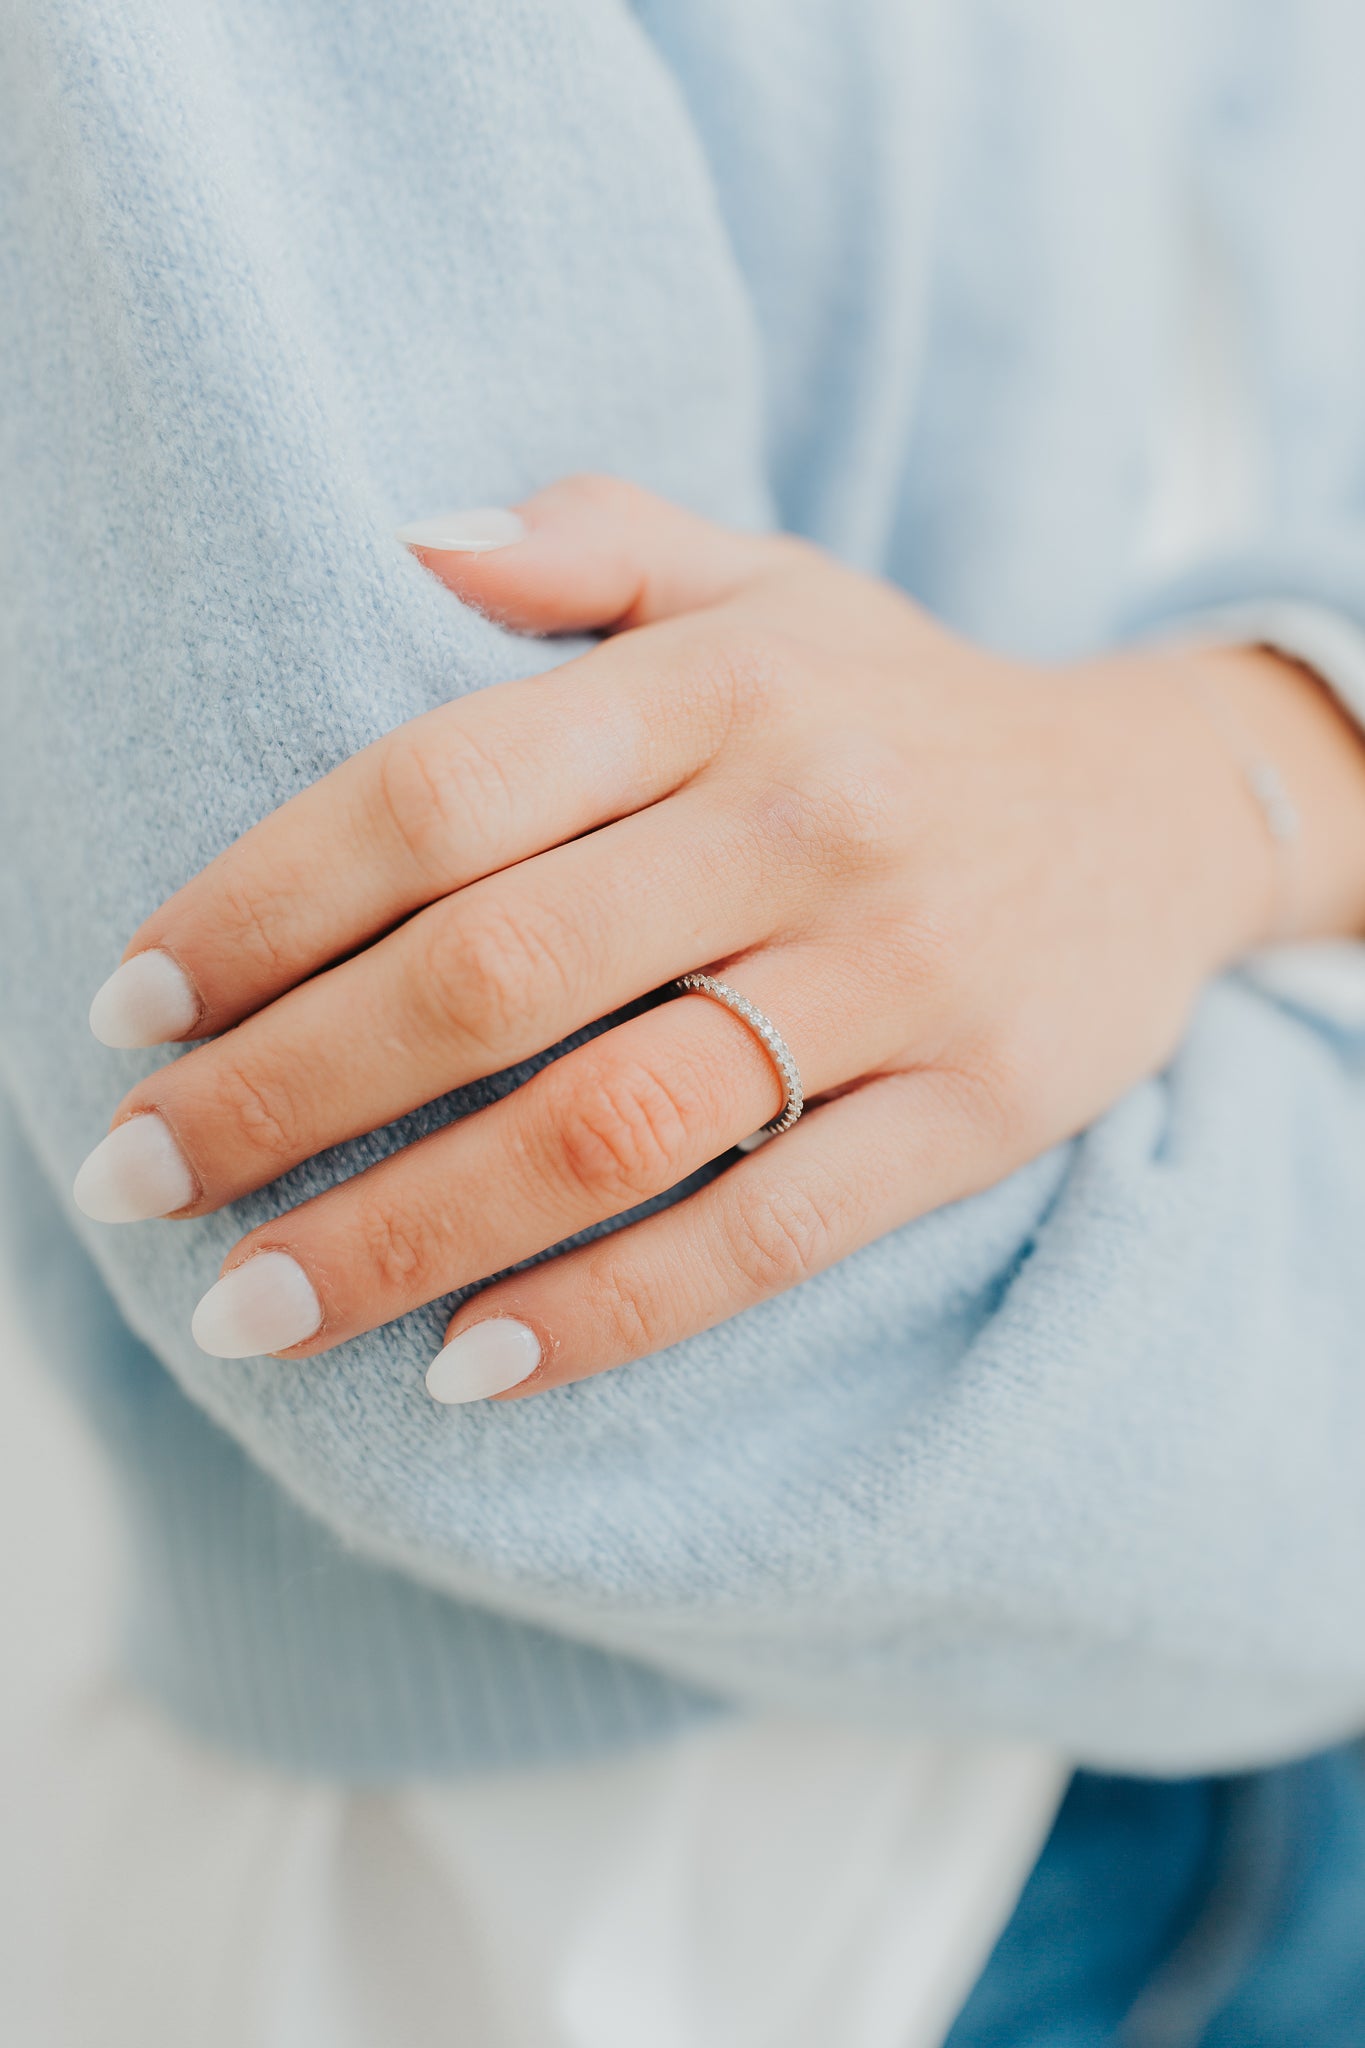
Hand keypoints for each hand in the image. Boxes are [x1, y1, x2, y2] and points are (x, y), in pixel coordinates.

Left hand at [75, 478, 1364, 1400]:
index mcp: (717, 687)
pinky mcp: (970, 1110)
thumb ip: (592, 548)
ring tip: (252, 1309)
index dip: (261, 904)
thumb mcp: (767, 581)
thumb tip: (404, 542)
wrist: (1155, 807)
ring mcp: (892, 976)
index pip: (438, 792)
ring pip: (612, 1124)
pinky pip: (767, 1233)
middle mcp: (797, 822)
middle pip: (492, 973)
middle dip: (283, 1091)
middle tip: (138, 1178)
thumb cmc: (900, 705)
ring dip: (409, 1231)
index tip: (132, 1003)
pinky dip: (607, 1311)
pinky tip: (468, 1367)